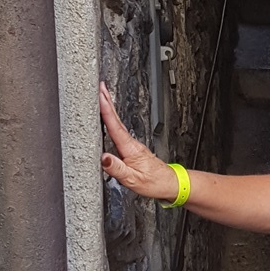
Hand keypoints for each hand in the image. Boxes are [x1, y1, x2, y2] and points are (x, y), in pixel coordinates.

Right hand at [100, 82, 178, 200]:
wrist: (170, 183)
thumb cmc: (154, 182)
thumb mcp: (132, 179)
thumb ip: (117, 168)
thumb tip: (103, 158)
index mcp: (130, 148)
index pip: (115, 126)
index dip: (106, 110)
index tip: (100, 95)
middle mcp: (131, 143)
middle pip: (117, 119)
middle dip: (108, 102)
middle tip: (100, 86)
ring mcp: (133, 145)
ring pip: (118, 123)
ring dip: (110, 109)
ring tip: (102, 97)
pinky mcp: (133, 148)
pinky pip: (120, 131)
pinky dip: (114, 121)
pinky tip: (110, 119)